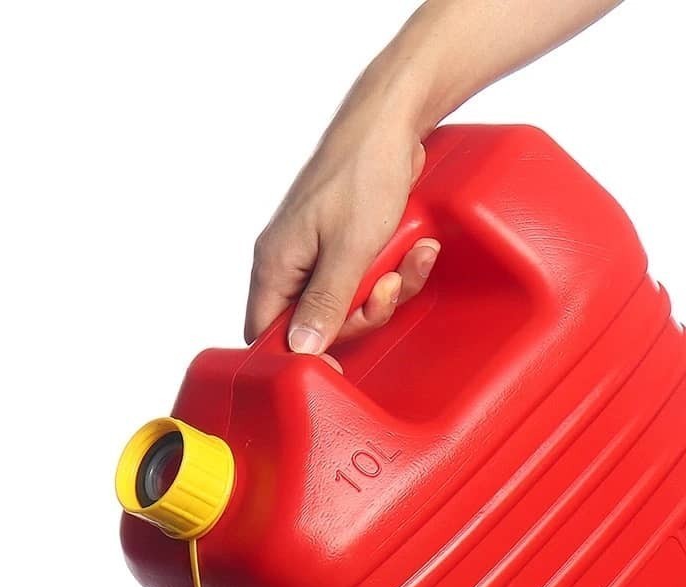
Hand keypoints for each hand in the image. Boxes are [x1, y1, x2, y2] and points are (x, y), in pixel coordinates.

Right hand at [244, 114, 440, 355]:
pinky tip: (417, 250)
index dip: (301, 355)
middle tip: (387, 288)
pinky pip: (366, 279)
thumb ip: (325, 302)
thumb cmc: (363, 173)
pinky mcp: (345, 245)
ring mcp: (318, 254)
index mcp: (276, 264)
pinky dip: (394, 271)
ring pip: (348, 303)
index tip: (338, 365)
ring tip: (411, 258)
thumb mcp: (349, 249)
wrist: (392, 122)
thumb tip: (301, 348)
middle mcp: (291, 262)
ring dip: (387, 290)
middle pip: (317, 325)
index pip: (268, 334)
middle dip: (362, 313)